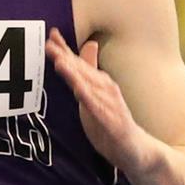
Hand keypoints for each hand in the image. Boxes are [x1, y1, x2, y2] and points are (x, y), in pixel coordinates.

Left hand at [46, 29, 148, 173]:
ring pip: (89, 86)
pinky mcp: (114, 122)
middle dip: (64, 56)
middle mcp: (106, 89)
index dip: (65, 49)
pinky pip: (98, 108)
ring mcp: (111, 104)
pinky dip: (88, 97)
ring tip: (59, 61)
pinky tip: (78, 90)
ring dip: (74, 73)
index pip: (79, 63)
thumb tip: (88, 47)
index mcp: (99, 83)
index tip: (50, 34)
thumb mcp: (94, 96)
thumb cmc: (111, 121)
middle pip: (82, 70)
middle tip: (48, 43)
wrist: (135, 150)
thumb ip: (86, 74)